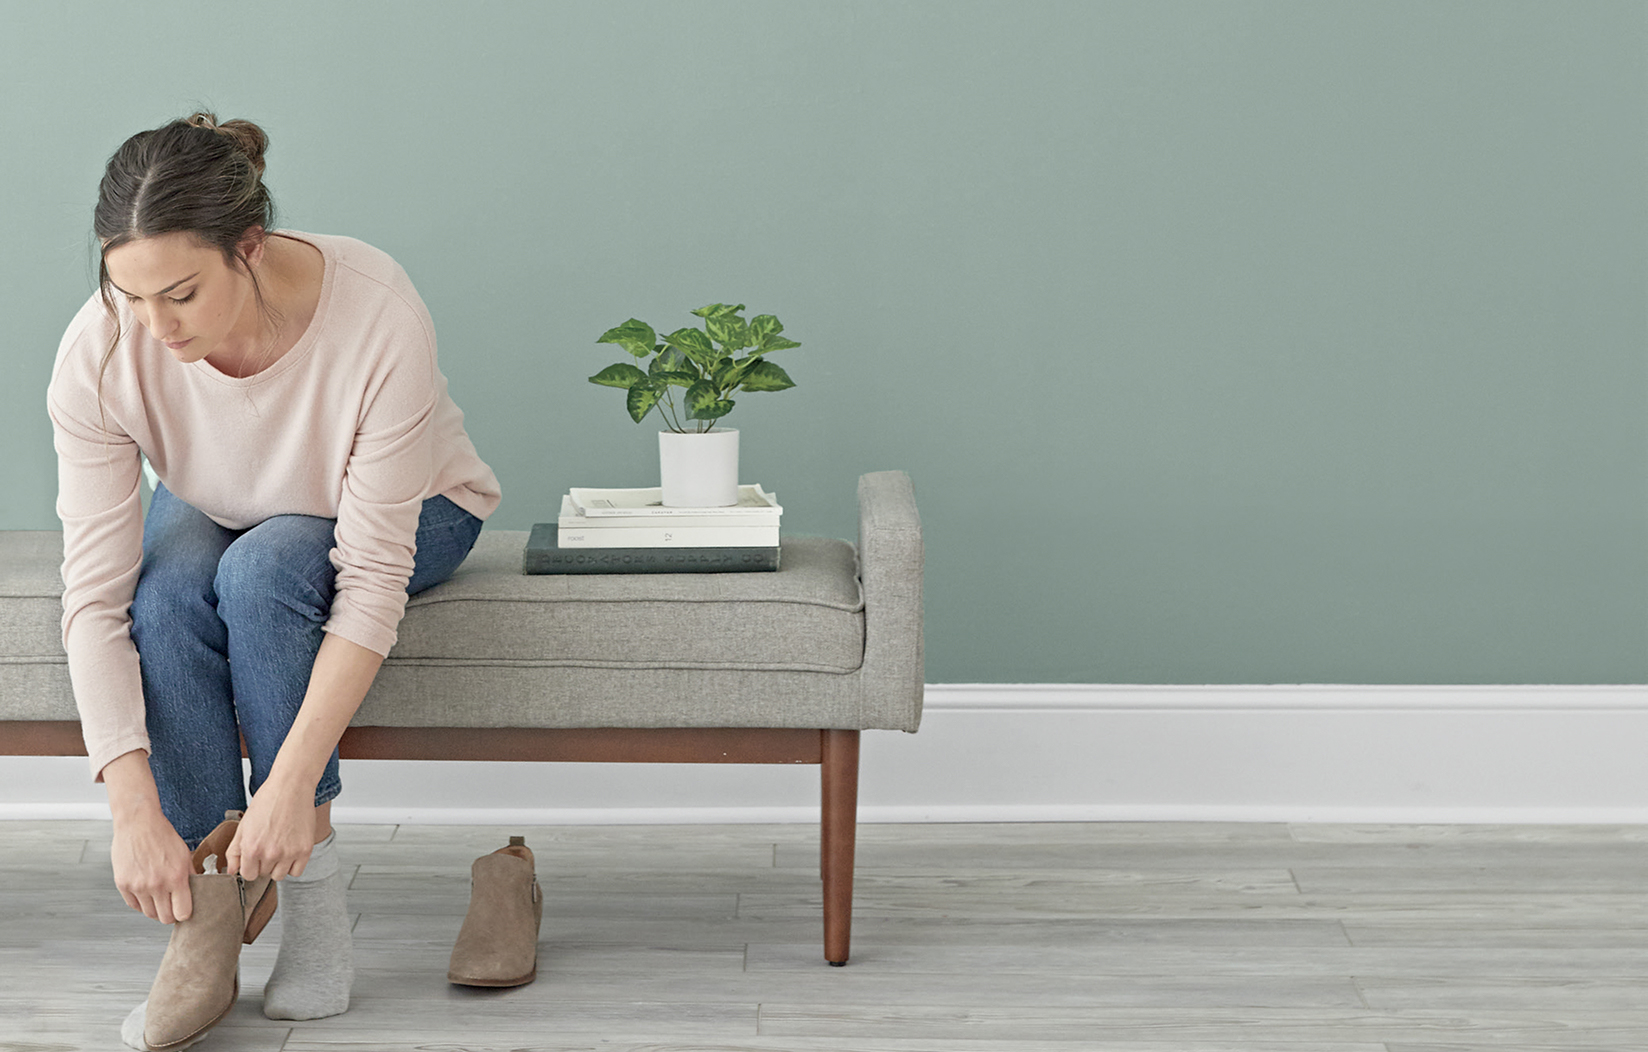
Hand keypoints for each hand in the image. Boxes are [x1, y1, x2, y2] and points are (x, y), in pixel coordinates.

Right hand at [111, 807, 194, 923]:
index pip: (182, 912)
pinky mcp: (123, 884)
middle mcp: (157, 884)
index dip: (184, 914)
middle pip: (165, 918)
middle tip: (171, 908)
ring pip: (149, 914)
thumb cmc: (162, 835)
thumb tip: (196, 892)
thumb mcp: (184, 854)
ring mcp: (138, 886)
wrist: (138, 823)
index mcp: (176, 877)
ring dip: (155, 910)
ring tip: (159, 900)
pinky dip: (141, 904)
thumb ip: (190, 876)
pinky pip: (133, 906)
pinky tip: (147, 896)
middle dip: (170, 915)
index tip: (184, 910)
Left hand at [227, 778, 316, 880]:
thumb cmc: (268, 801)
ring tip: (280, 847)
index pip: (248, 875)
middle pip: (264, 874)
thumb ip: (234, 851)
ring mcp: (289, 853)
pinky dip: (293, 865)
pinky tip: (291, 850)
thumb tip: (232, 870)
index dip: (250, 866)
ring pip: (280, 875)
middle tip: (269, 844)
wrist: (291, 787)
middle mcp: (270, 853)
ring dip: (278, 865)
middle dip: (264, 863)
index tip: (254, 858)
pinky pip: (297, 871)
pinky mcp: (305, 850)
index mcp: (252, 848)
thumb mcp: (244, 825)